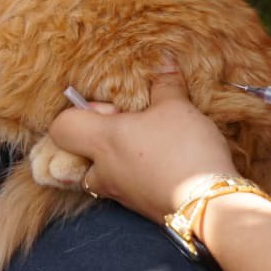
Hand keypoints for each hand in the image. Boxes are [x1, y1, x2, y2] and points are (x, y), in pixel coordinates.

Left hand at [48, 62, 238, 220]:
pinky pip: (126, 187)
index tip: (112, 107)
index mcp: (103, 141)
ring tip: (150, 144)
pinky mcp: (139, 208)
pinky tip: (164, 162)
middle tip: (131, 126)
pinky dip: (137, 174)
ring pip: (102, 174)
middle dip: (99, 139)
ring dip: (118, 159)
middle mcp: (103, 170)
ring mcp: (120, 194)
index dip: (78, 112)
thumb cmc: (184, 151)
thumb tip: (165, 62)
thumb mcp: (177, 108)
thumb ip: (166, 84)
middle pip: (80, 154)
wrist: (209, 206)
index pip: (61, 127)